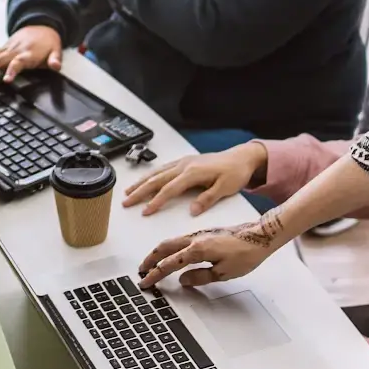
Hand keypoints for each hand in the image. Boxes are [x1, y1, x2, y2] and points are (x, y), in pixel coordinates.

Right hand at [0, 24, 62, 84]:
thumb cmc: (47, 42)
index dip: (11, 70)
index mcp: (28, 53)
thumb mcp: (56, 50)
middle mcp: (14, 50)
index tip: (6, 80)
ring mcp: (6, 48)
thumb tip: (56, 66)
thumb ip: (55, 60)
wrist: (41, 25)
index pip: (18, 62)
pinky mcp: (1, 48)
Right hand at [123, 142, 267, 216]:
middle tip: (126, 202)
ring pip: (157, 172)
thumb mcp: (226, 189)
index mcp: (193, 173)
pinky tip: (145, 180)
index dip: (156, 201)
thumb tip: (192, 211)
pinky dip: (151, 175)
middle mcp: (184, 165)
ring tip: (128, 191)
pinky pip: (163, 168)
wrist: (242, 157)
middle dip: (140, 191)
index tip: (145, 211)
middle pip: (157, 180)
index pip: (169, 189)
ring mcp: (183, 162)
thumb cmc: (235, 173)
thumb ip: (207, 199)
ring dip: (141, 182)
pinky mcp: (185, 161)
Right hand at [138, 215, 284, 289]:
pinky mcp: (204, 233)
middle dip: (150, 259)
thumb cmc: (246, 253)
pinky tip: (171, 254)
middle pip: (164, 248)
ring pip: (171, 242)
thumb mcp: (224, 273)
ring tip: (152, 263)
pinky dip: (169, 247)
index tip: (146, 282)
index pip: (169, 264)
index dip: (155, 275)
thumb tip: (183, 280)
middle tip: (141, 270)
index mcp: (197, 250)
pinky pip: (179, 239)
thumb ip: (200, 277)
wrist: (260, 236)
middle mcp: (195, 239)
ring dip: (158, 252)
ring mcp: (199, 234)